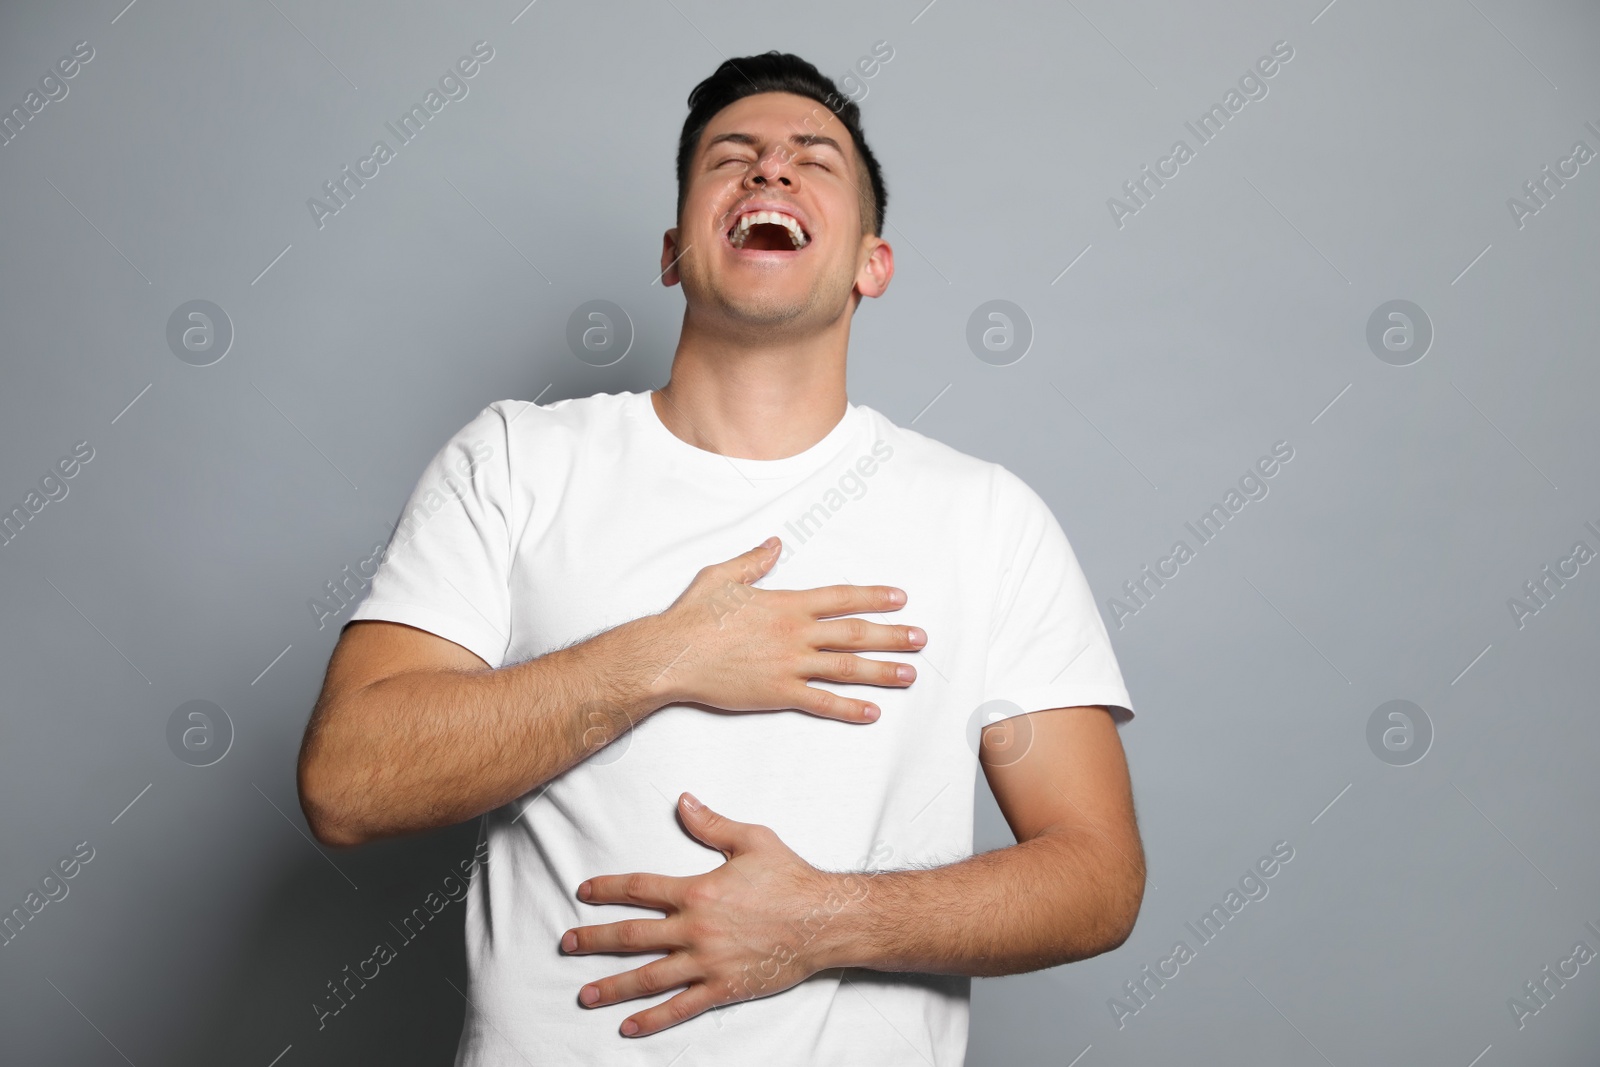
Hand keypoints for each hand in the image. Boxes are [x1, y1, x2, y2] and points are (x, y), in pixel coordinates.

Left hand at [561, 793, 868, 1037]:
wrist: (825, 920)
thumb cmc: (791, 878)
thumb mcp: (752, 839)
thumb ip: (711, 823)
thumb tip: (683, 801)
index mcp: (698, 890)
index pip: (640, 888)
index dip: (608, 889)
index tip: (584, 892)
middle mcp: (696, 928)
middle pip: (633, 935)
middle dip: (596, 940)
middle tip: (568, 944)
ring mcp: (708, 962)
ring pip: (649, 976)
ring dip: (613, 985)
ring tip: (585, 994)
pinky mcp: (723, 987)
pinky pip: (681, 1007)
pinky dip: (652, 1018)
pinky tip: (628, 1025)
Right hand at [645, 536, 925, 722]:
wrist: (671, 654)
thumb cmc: (692, 615)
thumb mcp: (722, 576)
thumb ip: (754, 561)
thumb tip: (775, 544)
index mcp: (786, 603)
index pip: (841, 598)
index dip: (873, 597)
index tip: (899, 598)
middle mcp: (795, 633)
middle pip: (855, 634)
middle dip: (892, 635)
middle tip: (920, 638)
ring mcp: (790, 665)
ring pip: (847, 668)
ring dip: (882, 671)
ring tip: (910, 674)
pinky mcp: (778, 693)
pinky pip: (822, 702)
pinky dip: (849, 708)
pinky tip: (872, 712)